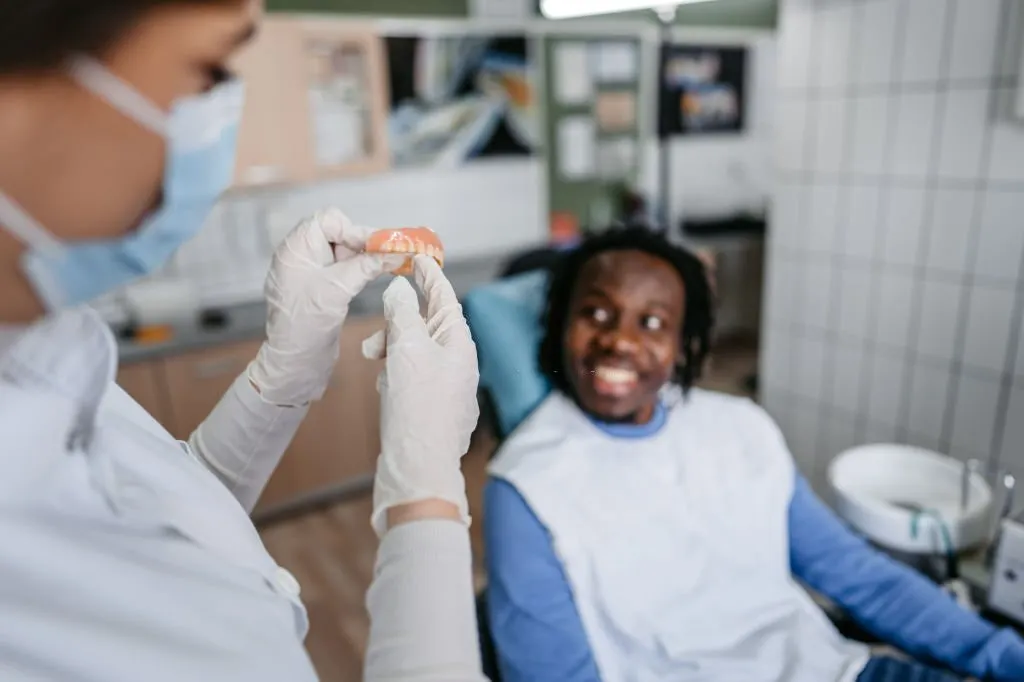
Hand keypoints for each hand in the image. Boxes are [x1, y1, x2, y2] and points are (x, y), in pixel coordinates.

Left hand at [248, 208, 388, 406]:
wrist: (293, 364)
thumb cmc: (306, 325)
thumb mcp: (338, 289)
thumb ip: (366, 266)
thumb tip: (397, 251)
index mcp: (295, 248)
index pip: (329, 220)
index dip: (355, 230)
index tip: (378, 246)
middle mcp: (300, 255)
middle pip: (339, 234)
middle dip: (365, 243)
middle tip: (392, 254)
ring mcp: (310, 272)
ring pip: (344, 252)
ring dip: (366, 257)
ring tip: (391, 264)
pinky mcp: (320, 288)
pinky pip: (343, 269)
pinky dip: (361, 270)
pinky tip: (377, 274)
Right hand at [362, 256, 479, 536]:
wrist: (419, 466)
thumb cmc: (417, 406)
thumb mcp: (407, 348)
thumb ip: (402, 312)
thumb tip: (401, 289)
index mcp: (459, 342)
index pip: (444, 296)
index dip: (428, 274)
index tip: (416, 255)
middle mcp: (458, 362)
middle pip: (427, 323)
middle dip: (398, 319)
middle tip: (376, 329)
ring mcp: (447, 386)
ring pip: (415, 350)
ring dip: (391, 346)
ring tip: (372, 357)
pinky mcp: (431, 406)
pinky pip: (411, 374)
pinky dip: (395, 370)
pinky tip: (384, 383)